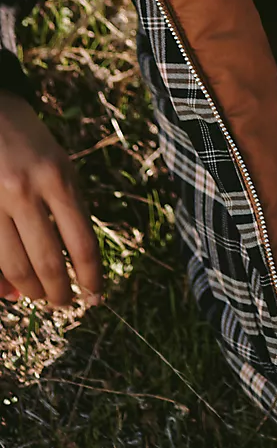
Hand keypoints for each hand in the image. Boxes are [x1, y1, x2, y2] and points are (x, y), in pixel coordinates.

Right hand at [0, 91, 102, 306]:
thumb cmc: (29, 143)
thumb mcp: (59, 167)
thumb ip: (66, 213)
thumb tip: (67, 267)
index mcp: (58, 179)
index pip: (82, 243)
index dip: (91, 278)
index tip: (96, 296)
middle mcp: (25, 191)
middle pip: (48, 262)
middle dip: (60, 293)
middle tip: (65, 305)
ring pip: (14, 266)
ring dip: (31, 291)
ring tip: (41, 298)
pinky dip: (0, 279)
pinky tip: (11, 288)